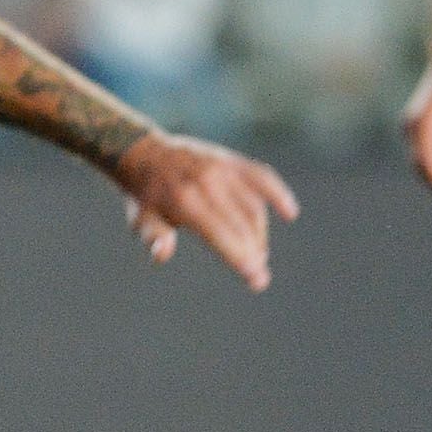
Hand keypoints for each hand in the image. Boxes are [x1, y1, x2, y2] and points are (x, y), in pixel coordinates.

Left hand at [115, 132, 299, 292]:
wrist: (145, 153)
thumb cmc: (146, 199)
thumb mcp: (142, 221)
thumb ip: (154, 238)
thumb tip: (161, 254)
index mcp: (184, 201)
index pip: (219, 235)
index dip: (240, 258)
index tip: (256, 278)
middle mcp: (207, 183)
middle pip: (241, 225)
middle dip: (254, 253)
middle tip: (259, 275)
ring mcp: (222, 170)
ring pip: (253, 207)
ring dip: (260, 234)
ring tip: (258, 253)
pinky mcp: (231, 161)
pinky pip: (261, 177)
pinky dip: (277, 194)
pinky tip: (290, 212)